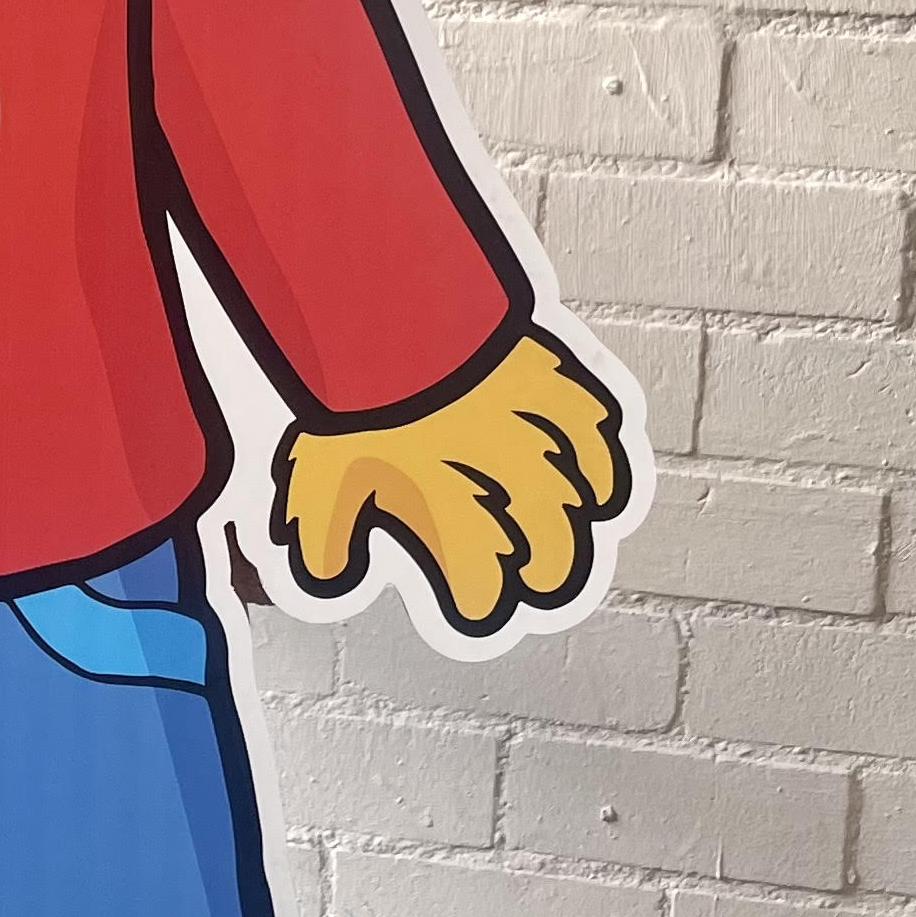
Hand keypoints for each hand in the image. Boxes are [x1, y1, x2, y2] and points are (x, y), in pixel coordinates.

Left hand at [273, 328, 630, 638]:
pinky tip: (599, 469)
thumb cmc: (345, 382)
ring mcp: (523, 414)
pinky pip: (588, 414)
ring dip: (579, 516)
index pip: (475, 566)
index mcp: (441, 491)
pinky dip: (599, 449)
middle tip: (544, 585)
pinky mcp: (538, 368)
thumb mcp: (316, 466)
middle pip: (541, 530)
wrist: (378, 302)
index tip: (478, 614)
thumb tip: (332, 573)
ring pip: (572, 478)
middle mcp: (493, 460)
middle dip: (548, 567)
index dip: (481, 600)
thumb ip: (325, 529)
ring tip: (579, 537)